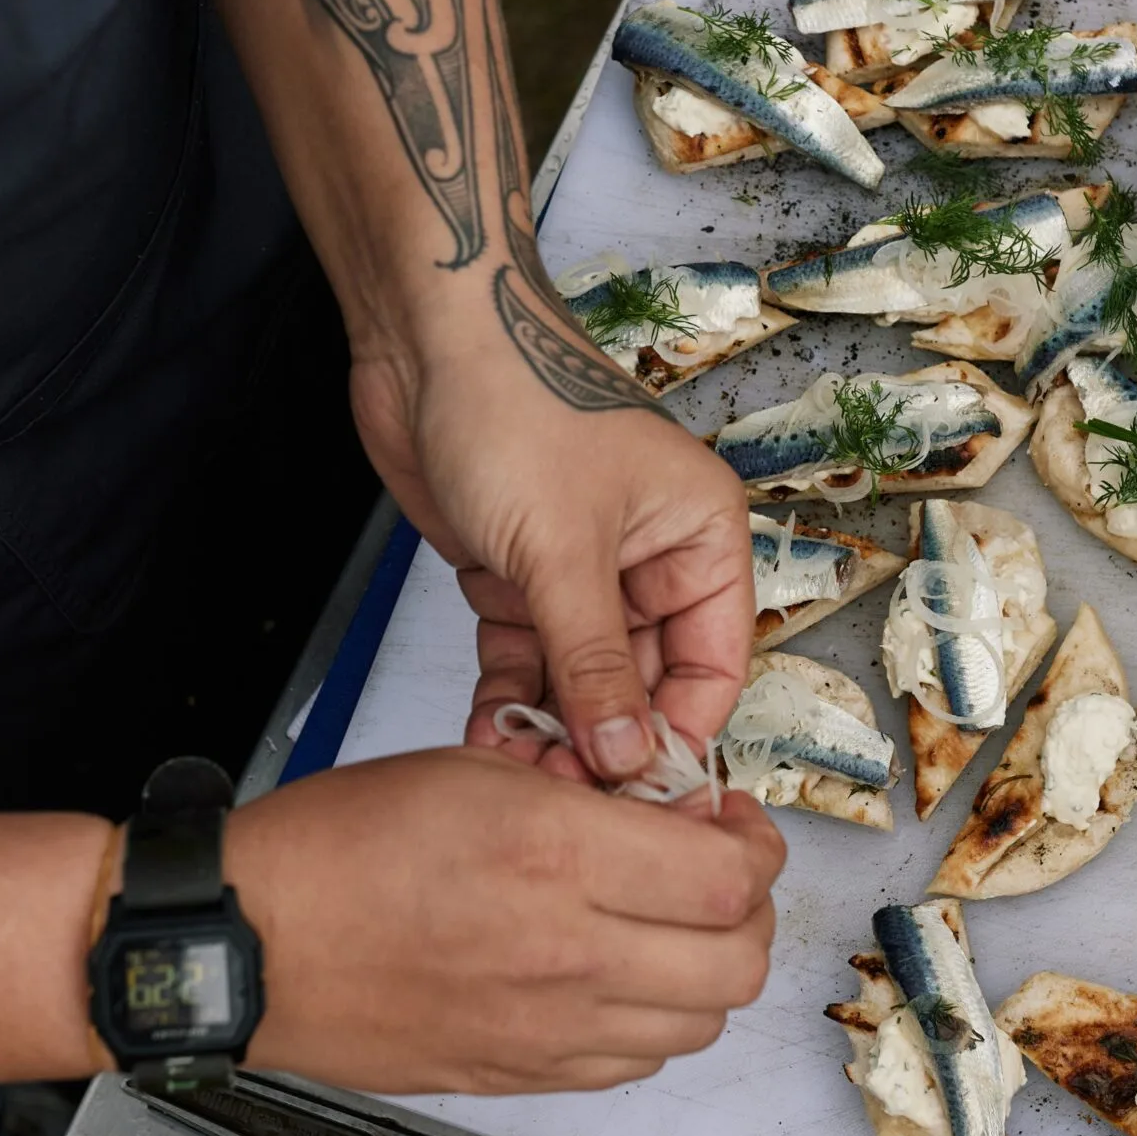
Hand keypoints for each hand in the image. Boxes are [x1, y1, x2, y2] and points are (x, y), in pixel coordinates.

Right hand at [231, 746, 783, 1091]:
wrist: (254, 943)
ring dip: (707, 969)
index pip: (729, 876)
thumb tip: (667, 814)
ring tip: (670, 924)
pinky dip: (651, 1020)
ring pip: (701, 1025)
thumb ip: (587, 793)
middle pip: (739, 964)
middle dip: (749, 911)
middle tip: (718, 872)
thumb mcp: (476, 767)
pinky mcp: (521, 1077)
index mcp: (558, 856)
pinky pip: (634, 1063)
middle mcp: (568, 953)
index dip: (754, 846)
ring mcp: (548, 1029)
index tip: (731, 821)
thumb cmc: (341, 846)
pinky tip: (616, 973)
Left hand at [350, 318, 753, 789]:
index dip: (677, 733)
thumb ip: (595, 663)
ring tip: (515, 772)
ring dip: (550, 726)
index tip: (636, 796)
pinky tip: (485, 736)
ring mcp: (581, 567)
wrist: (422, 339)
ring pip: (581, 676)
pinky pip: (528, 657)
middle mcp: (652, 555)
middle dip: (603, 739)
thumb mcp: (563, 550)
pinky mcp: (519, 572)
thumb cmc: (515, 405)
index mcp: (700, 535)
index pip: (713, 665)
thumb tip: (628, 759)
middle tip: (560, 794)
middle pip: (647, 680)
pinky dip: (508, 695)